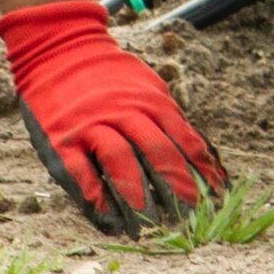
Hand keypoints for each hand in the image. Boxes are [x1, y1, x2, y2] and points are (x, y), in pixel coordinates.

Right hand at [0, 0, 223, 232]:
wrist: (58, 47)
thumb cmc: (109, 75)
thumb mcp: (147, 85)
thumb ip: (170, 118)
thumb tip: (204, 159)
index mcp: (149, 100)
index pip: (183, 140)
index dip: (201, 172)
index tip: (215, 199)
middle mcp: (122, 111)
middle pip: (156, 153)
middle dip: (175, 188)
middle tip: (189, 219)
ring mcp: (90, 125)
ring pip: (120, 163)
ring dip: (138, 197)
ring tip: (151, 226)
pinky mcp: (61, 139)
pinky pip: (80, 172)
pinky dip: (96, 198)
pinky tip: (110, 220)